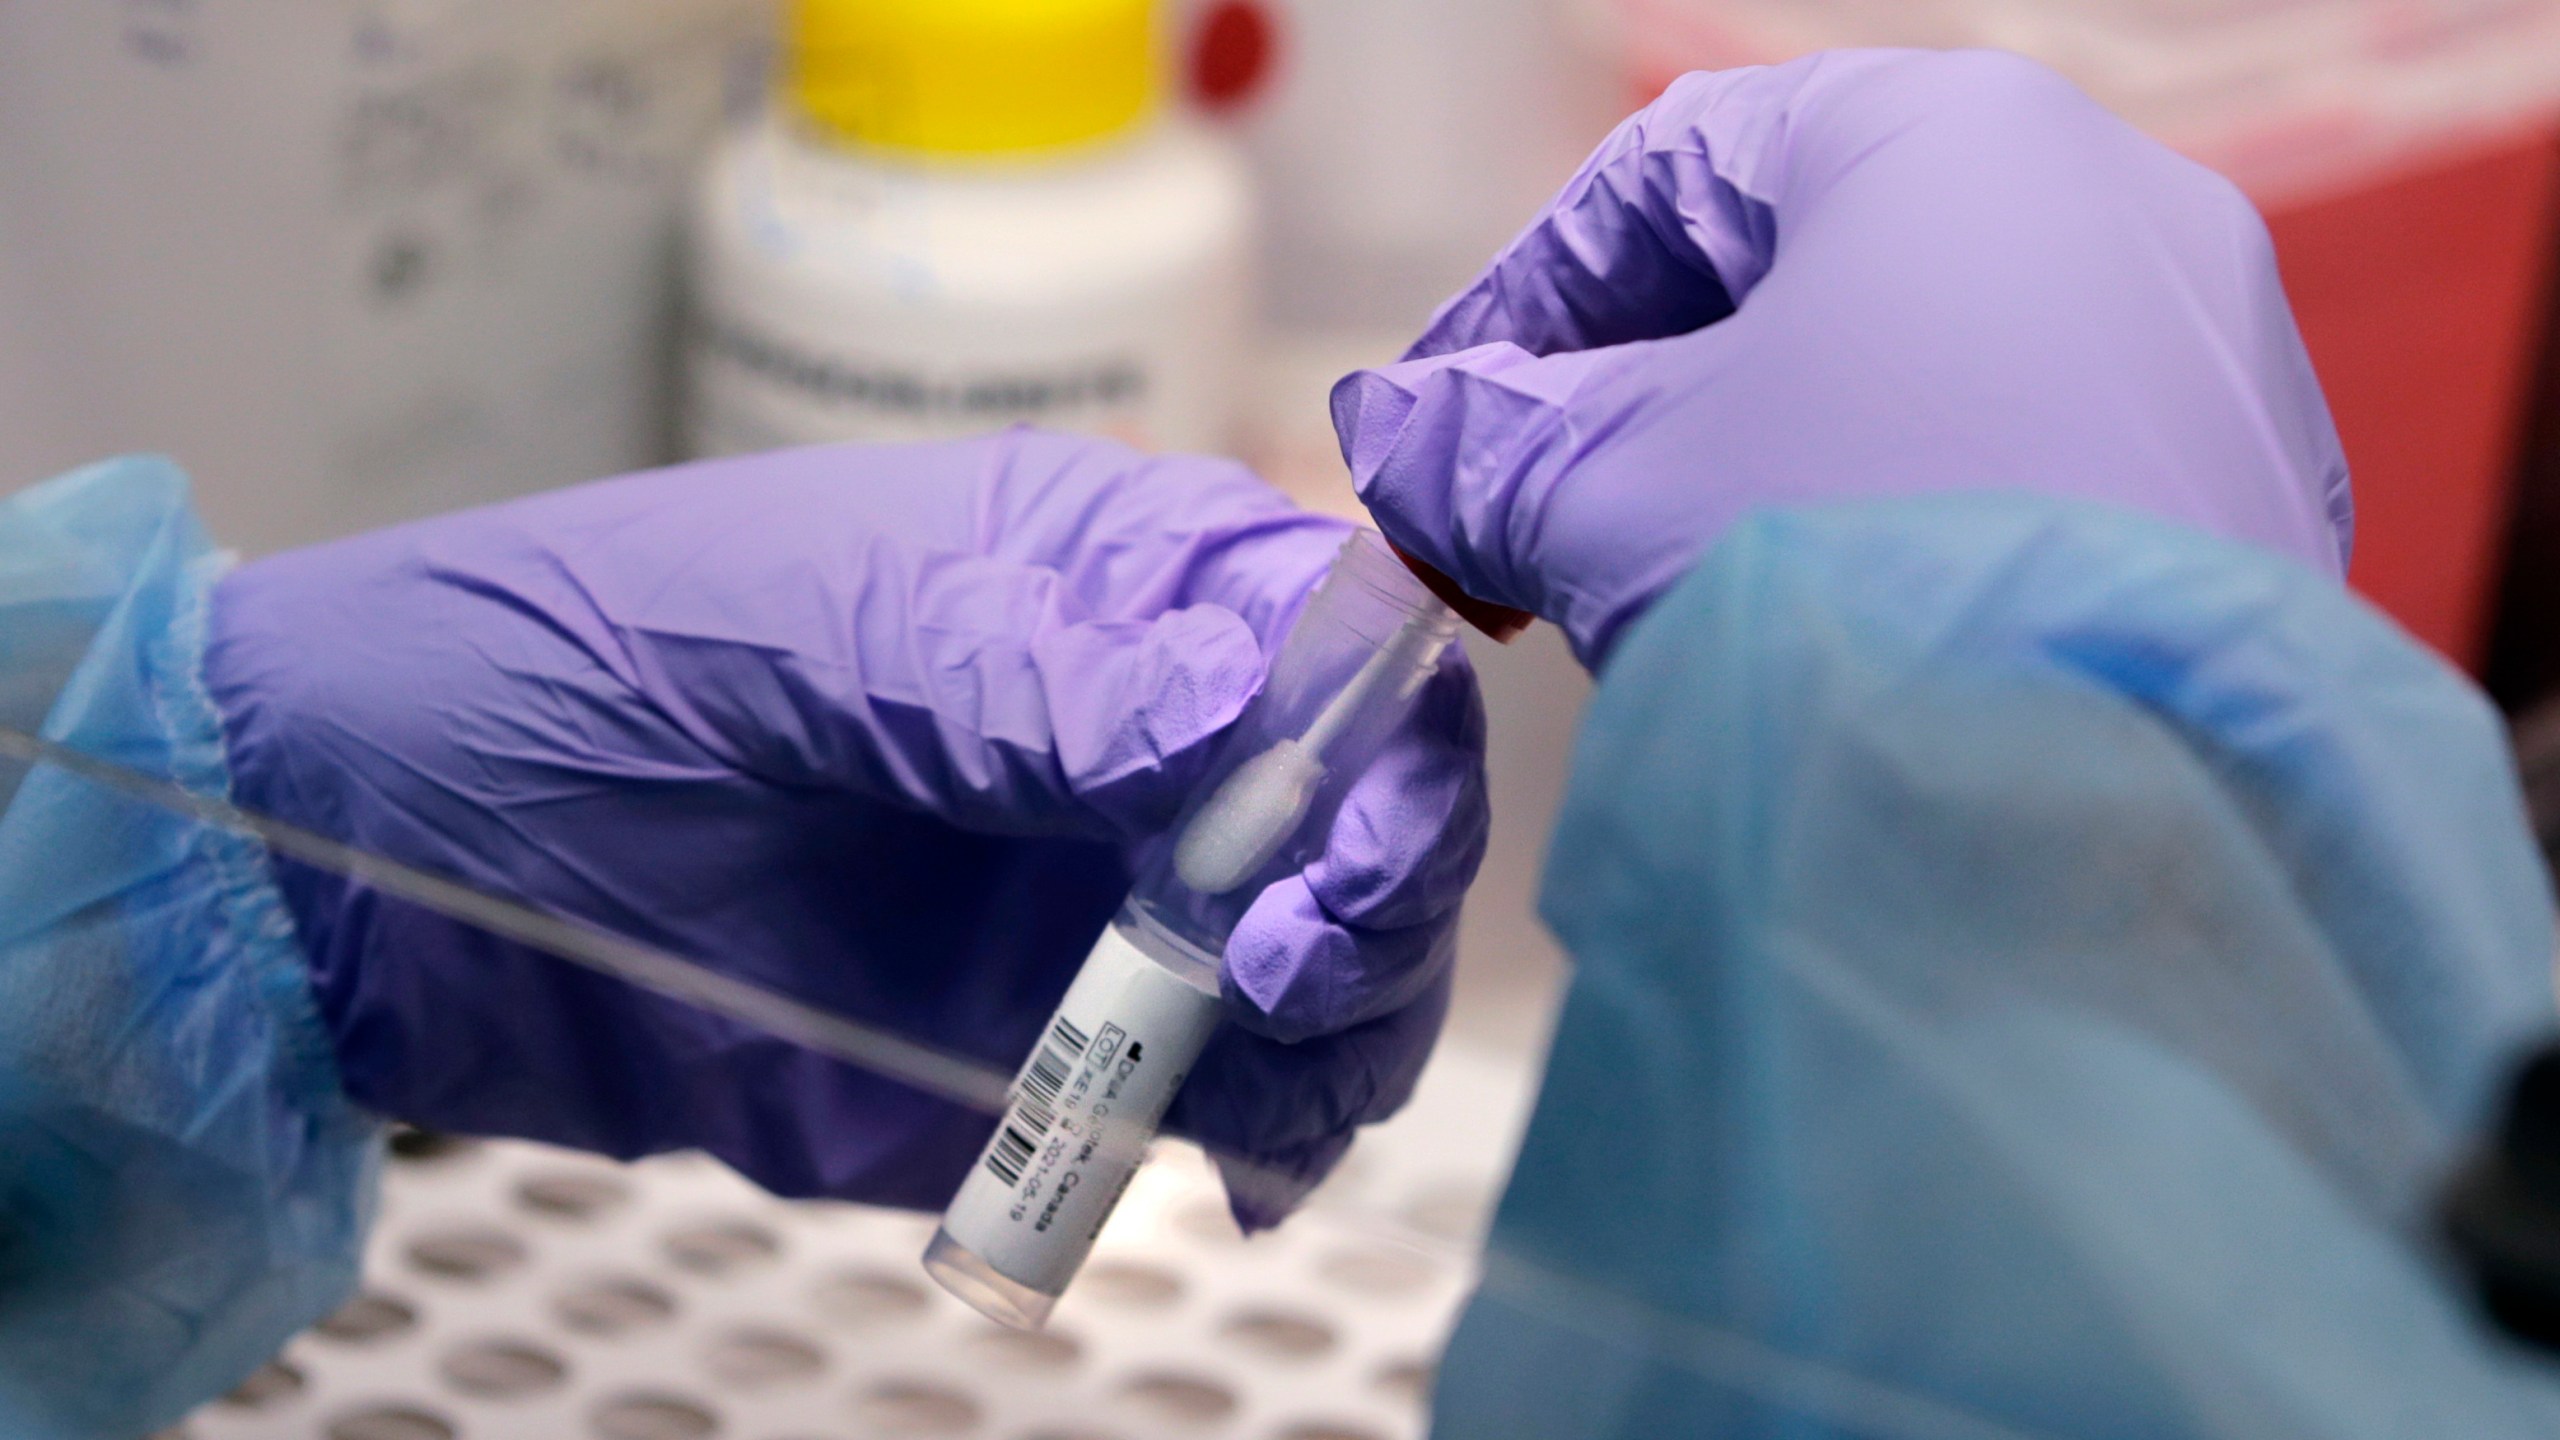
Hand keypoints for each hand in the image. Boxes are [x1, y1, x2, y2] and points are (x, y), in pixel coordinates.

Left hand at [205, 429, 1487, 1225]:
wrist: (383, 864)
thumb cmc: (564, 666)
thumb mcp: (788, 627)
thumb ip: (1015, 675)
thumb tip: (1235, 713)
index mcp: (1098, 577)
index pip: (1328, 627)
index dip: (1379, 728)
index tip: (1336, 841)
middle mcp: (1132, 738)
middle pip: (1360, 812)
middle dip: (1373, 894)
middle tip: (1281, 971)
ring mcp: (1096, 900)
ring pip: (1323, 968)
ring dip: (1341, 1032)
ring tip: (1255, 1092)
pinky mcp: (1043, 1050)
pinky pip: (1214, 1099)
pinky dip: (1262, 1140)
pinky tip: (1230, 1170)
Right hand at [1332, 49, 2350, 668]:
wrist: (2121, 802)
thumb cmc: (1858, 582)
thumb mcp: (1603, 496)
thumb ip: (1471, 445)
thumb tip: (1399, 438)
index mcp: (1941, 136)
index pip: (1663, 173)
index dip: (1519, 304)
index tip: (1444, 429)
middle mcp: (2102, 203)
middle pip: (1793, 278)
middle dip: (1634, 411)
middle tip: (1536, 544)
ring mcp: (2198, 352)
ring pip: (1905, 384)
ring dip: (1754, 480)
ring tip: (1671, 613)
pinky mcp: (2242, 495)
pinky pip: (2013, 477)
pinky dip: (1892, 536)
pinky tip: (1834, 651)